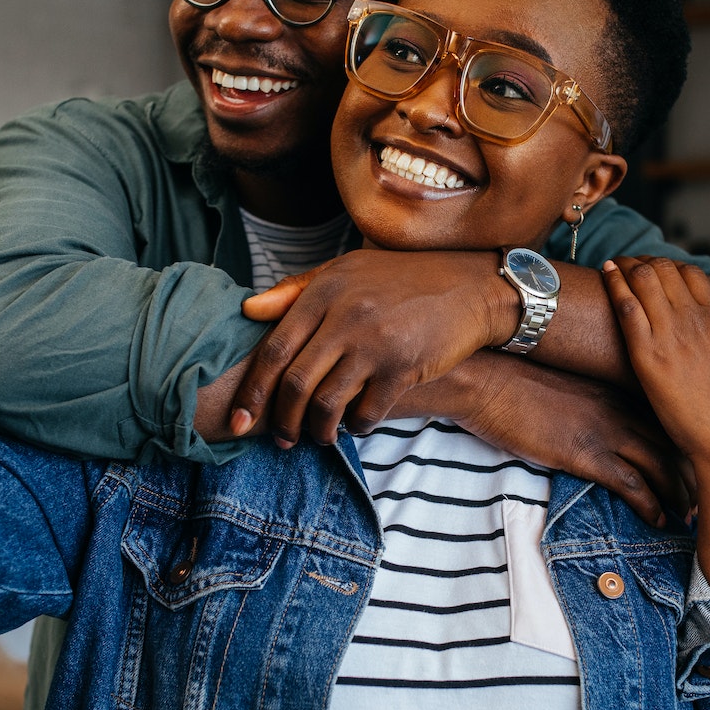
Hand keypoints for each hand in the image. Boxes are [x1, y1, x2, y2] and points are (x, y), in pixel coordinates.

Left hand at [234, 248, 518, 444]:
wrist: (470, 286)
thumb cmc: (403, 279)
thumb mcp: (347, 270)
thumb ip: (296, 290)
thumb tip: (247, 311)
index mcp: (325, 292)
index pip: (274, 350)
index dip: (252, 391)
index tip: (240, 420)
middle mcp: (346, 317)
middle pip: (296, 384)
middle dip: (282, 421)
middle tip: (281, 439)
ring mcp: (376, 344)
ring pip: (328, 405)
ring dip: (318, 432)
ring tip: (318, 438)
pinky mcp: (404, 368)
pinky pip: (368, 413)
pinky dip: (357, 427)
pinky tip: (357, 425)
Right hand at [413, 355, 690, 528]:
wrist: (486, 380)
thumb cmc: (515, 383)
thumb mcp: (566, 388)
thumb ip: (592, 406)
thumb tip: (599, 425)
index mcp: (618, 392)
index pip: (669, 420)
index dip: (689, 446)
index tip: (700, 465)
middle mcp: (621, 410)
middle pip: (677, 445)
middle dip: (696, 476)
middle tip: (705, 499)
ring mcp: (606, 433)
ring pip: (663, 468)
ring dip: (680, 496)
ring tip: (687, 517)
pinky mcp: (586, 455)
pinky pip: (632, 485)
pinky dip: (651, 505)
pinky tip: (658, 519)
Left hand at [601, 257, 709, 477]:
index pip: (691, 274)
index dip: (672, 265)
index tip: (657, 268)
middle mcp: (694, 321)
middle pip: (664, 271)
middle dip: (644, 262)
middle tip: (629, 264)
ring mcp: (670, 336)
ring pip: (643, 281)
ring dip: (626, 266)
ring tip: (613, 264)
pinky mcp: (648, 356)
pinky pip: (627, 308)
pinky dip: (615, 285)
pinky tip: (605, 274)